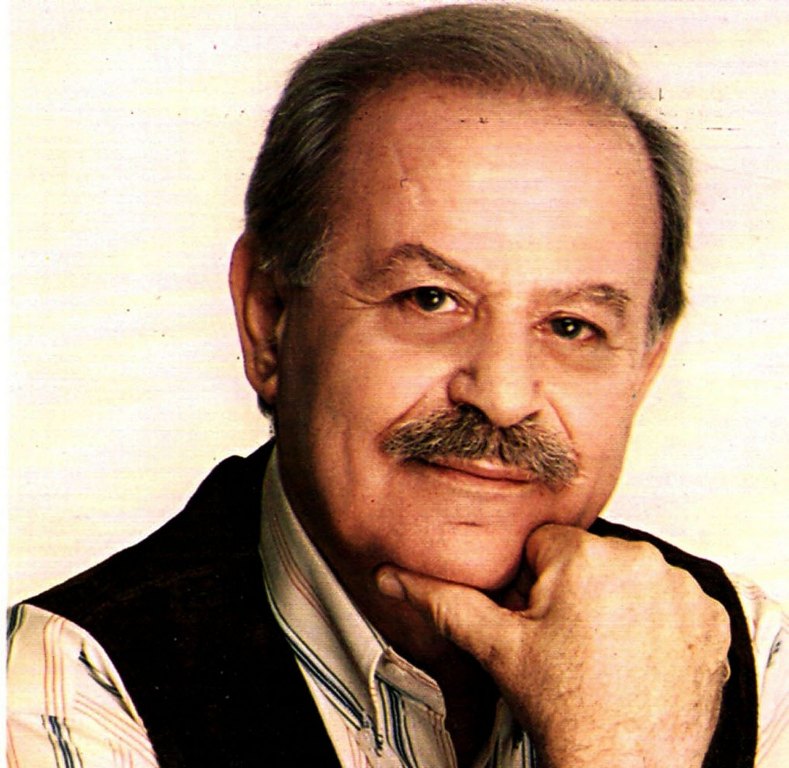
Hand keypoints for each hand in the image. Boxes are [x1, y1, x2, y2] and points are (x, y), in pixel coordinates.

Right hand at [376, 524, 730, 767]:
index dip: (535, 585)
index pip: (545, 545)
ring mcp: (682, 588)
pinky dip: (655, 619)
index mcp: (585, 555)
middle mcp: (641, 560)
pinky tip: (637, 653)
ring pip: (627, 575)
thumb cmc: (566, 707)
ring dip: (614, 602)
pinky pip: (669, 598)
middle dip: (574, 590)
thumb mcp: (496, 645)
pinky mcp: (711, 616)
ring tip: (603, 649)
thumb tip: (393, 577)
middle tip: (570, 640)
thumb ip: (441, 600)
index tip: (542, 620)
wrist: (625, 763)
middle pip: (588, 557)